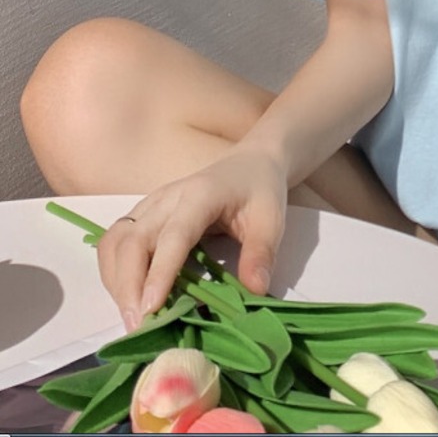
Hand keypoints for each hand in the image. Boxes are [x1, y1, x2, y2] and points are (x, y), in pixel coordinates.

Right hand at [96, 146, 289, 329]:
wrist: (250, 163)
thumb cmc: (260, 191)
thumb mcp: (272, 219)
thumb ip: (261, 253)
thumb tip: (255, 291)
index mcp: (202, 195)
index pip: (174, 235)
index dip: (160, 272)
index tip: (151, 310)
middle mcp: (168, 197)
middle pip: (133, 240)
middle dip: (128, 286)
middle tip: (136, 326)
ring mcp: (151, 204)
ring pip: (115, 241)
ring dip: (115, 281)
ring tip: (131, 316)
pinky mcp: (143, 214)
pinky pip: (115, 242)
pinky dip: (113, 271)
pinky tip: (128, 295)